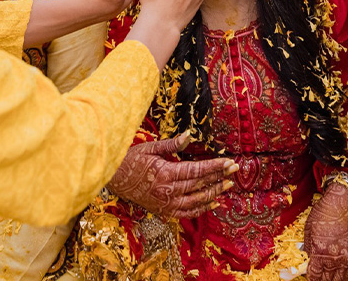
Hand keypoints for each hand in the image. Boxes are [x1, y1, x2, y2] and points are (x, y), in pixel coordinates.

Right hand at [107, 132, 236, 218]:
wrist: (111, 178)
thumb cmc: (129, 160)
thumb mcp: (150, 147)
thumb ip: (172, 144)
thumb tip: (189, 135)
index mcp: (166, 173)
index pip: (197, 170)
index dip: (215, 166)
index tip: (230, 162)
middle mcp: (168, 191)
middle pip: (200, 184)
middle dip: (220, 177)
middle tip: (235, 171)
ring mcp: (165, 203)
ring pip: (196, 201)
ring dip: (214, 193)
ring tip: (228, 186)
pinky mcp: (162, 210)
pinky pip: (186, 213)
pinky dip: (200, 209)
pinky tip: (212, 203)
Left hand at [303, 182, 347, 280]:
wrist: (343, 203)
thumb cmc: (324, 212)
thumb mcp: (308, 229)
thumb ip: (308, 246)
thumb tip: (307, 256)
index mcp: (319, 253)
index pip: (315, 275)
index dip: (311, 278)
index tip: (309, 276)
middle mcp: (333, 259)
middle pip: (327, 280)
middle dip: (321, 280)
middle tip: (318, 277)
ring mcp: (346, 258)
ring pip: (340, 278)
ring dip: (333, 279)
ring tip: (328, 277)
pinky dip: (344, 273)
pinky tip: (339, 271)